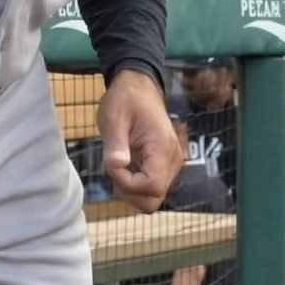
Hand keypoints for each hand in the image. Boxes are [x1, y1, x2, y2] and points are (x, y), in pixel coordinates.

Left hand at [97, 69, 180, 213]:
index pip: (151, 186)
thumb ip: (115, 144)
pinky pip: (152, 186)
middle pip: (154, 199)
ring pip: (153, 197)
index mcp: (162, 147)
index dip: (127, 184)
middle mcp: (173, 159)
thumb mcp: (113, 116)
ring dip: (131, 190)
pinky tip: (124, 166)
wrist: (139, 85)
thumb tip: (115, 166)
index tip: (112, 165)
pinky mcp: (164, 165)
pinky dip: (135, 184)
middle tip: (113, 169)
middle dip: (129, 192)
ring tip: (117, 165)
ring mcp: (171, 164)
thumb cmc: (125, 98)